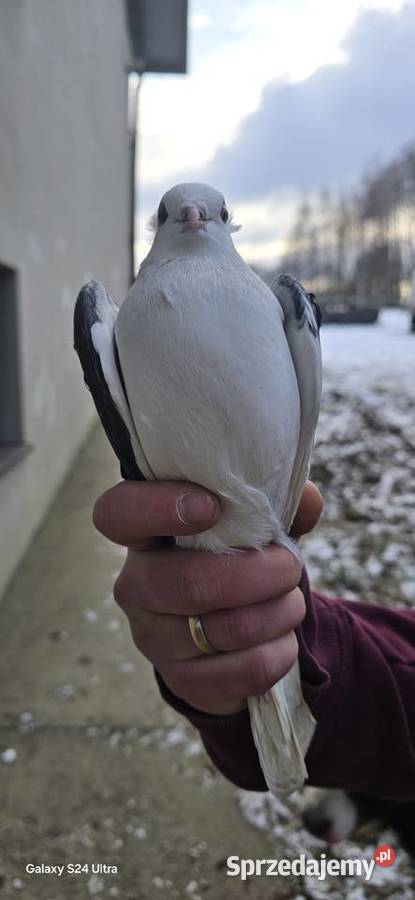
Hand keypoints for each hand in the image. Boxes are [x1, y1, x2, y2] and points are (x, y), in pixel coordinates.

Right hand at [93, 480, 322, 715]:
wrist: (231, 636)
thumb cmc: (236, 561)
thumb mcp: (251, 526)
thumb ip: (276, 504)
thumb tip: (309, 501)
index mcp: (145, 535)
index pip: (119, 514)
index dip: (157, 507)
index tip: (210, 506)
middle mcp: (136, 585)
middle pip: (188, 582)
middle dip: (255, 574)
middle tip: (290, 566)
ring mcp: (152, 637)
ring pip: (222, 629)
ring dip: (275, 613)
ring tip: (293, 603)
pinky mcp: (181, 680)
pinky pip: (241, 672)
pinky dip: (277, 654)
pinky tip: (284, 640)